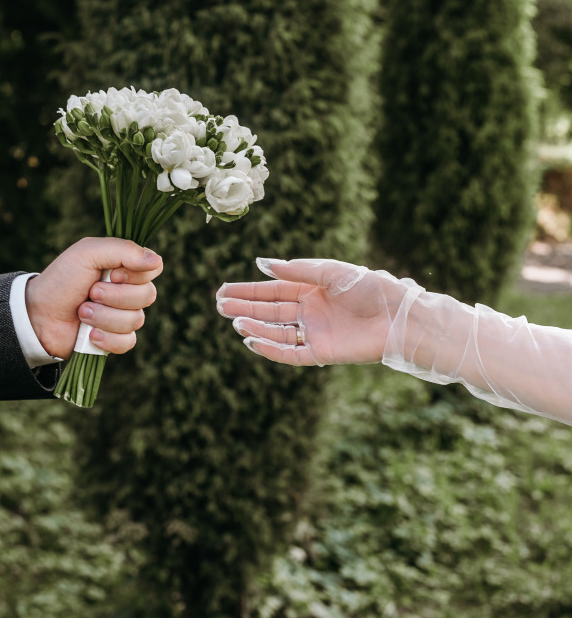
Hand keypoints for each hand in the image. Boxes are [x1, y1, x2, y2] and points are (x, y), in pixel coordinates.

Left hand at [25, 237, 162, 359]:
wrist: (38, 315)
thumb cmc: (62, 279)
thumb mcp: (88, 253)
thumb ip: (123, 250)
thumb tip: (156, 261)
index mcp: (125, 267)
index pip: (154, 268)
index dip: (136, 274)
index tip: (112, 274)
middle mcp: (129, 291)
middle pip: (148, 295)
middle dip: (115, 296)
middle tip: (90, 293)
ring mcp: (123, 316)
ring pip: (137, 320)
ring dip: (104, 316)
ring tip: (82, 312)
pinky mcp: (116, 339)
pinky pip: (128, 342)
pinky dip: (107, 338)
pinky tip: (89, 334)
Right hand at [216, 257, 409, 366]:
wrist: (399, 317)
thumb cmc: (372, 288)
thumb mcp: (333, 271)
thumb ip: (298, 269)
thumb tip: (262, 263)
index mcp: (313, 290)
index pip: (274, 290)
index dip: (249, 290)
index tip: (224, 289)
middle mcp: (311, 312)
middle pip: (270, 310)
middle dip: (244, 307)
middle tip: (219, 304)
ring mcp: (315, 333)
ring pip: (276, 331)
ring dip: (254, 326)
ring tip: (232, 321)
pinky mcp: (322, 353)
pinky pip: (290, 353)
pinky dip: (271, 348)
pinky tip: (252, 340)